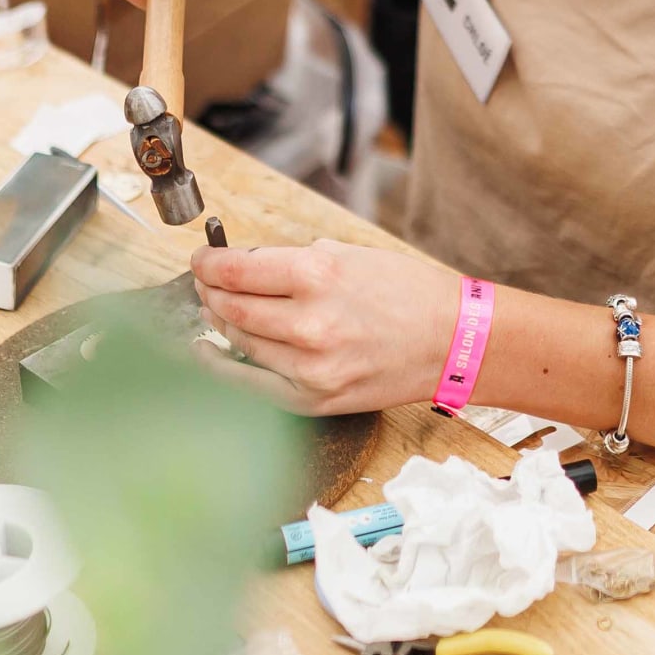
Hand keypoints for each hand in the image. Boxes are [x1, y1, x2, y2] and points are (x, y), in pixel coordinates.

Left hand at [192, 238, 459, 416]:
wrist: (453, 342)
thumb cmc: (408, 294)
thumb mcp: (350, 255)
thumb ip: (295, 261)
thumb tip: (246, 266)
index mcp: (319, 274)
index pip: (236, 269)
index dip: (208, 263)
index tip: (200, 259)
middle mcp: (309, 322)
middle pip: (231, 305)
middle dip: (209, 290)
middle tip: (204, 282)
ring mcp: (310, 367)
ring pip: (239, 341)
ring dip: (218, 322)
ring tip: (215, 308)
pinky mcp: (314, 399)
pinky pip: (251, 384)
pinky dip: (221, 366)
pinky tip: (207, 351)